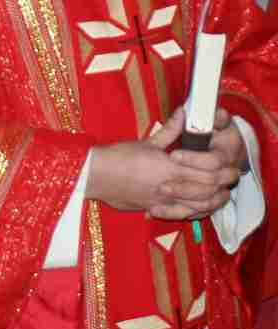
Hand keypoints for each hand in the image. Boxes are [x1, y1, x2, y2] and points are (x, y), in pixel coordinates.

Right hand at [85, 107, 242, 220]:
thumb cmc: (119, 156)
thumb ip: (171, 130)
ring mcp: (163, 202)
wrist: (97, 176)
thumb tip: (185, 112)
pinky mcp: (155, 209)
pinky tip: (199, 208)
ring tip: (221, 195)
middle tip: (230, 178)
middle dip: (223, 187)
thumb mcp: (148, 141)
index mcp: (170, 168)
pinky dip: (195, 213)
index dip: (222, 171)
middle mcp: (170, 188)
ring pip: (197, 208)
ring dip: (213, 203)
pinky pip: (181, 216)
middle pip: (207, 192)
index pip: (207, 173)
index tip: (229, 164)